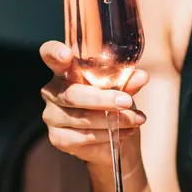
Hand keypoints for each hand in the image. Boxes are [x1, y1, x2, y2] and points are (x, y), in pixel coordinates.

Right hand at [39, 41, 149, 166]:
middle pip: (72, 94)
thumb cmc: (111, 103)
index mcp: (64, 70)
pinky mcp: (59, 138)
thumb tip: (141, 77)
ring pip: (81, 118)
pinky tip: (124, 132)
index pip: (49, 54)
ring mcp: (52, 116)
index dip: (55, 53)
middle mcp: (52, 91)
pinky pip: (83, 137)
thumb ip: (127, 81)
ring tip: (135, 119)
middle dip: (102, 99)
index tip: (66, 55)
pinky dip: (107, 135)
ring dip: (112, 120)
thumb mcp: (121, 88)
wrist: (111, 138)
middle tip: (127, 102)